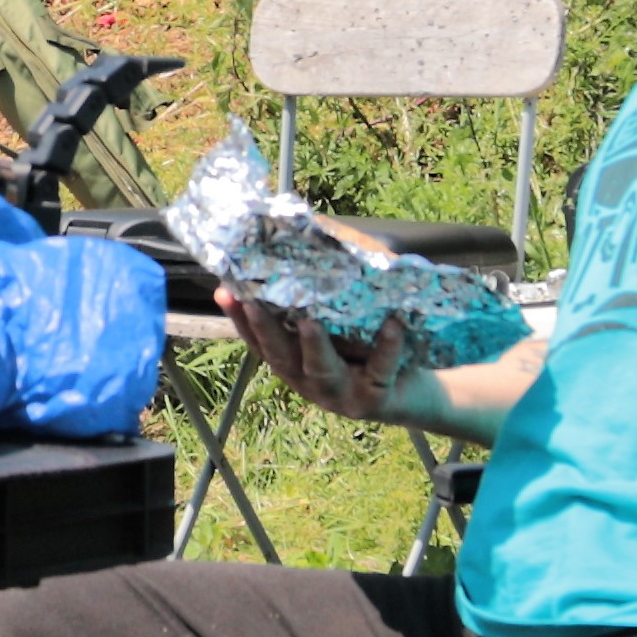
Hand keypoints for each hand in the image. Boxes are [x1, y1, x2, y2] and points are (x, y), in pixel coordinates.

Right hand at [223, 284, 416, 423]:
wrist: (412, 397)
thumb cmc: (370, 353)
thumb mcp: (342, 328)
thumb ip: (323, 300)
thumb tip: (314, 237)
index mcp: (295, 364)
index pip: (259, 342)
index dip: (239, 319)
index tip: (223, 291)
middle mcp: (309, 382)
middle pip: (280, 356)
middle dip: (264, 329)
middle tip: (252, 301)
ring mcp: (340, 394)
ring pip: (321, 371)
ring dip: (313, 346)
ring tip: (309, 322)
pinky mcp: (374, 400)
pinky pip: (380, 371)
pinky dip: (386, 348)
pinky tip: (393, 325)